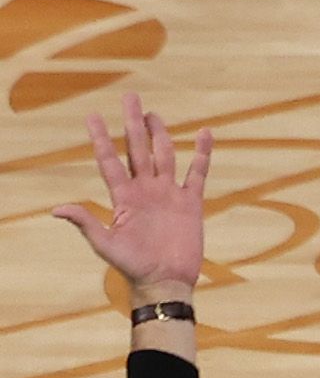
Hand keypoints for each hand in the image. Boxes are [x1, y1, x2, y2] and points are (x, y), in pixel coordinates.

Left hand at [51, 91, 213, 305]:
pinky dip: (202, 154)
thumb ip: (86, 222)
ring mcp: (168, 194)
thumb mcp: (104, 244)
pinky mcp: (190, 203)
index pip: (110, 161)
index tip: (93, 116)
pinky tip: (205, 135)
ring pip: (164, 155)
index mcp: (124, 197)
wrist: (165, 280)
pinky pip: (197, 174)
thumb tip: (57, 209)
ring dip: (159, 133)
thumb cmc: (132, 265)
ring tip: (153, 113)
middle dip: (133, 123)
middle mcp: (145, 190)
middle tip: (130, 97)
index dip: (101, 139)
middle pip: (138, 149)